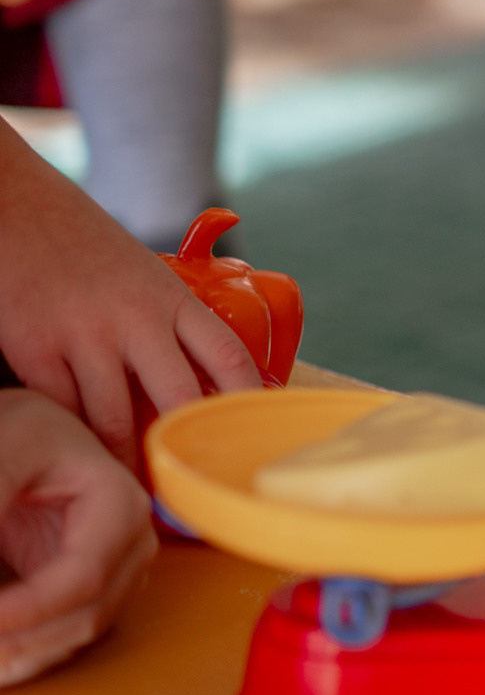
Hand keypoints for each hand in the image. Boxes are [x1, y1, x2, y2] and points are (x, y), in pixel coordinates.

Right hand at [0, 130, 259, 466]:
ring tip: (133, 486)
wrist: (20, 208)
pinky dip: (75, 436)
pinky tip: (83, 453)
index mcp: (172, 298)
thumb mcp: (142, 274)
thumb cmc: (84, 242)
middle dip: (185, 444)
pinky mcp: (36, 351)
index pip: (228, 356)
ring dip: (125, 457)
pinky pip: (63, 410)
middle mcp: (136, 320)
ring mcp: (85, 338)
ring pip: (114, 419)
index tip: (251, 430)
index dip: (247, 399)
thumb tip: (192, 370)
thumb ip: (166, 319)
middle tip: (190, 481)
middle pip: (178, 398)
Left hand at [0, 390, 156, 685]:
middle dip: (23, 642)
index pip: (85, 576)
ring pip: (76, 634)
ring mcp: (116, 568)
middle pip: (87, 615)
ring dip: (23, 655)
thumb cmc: (24, 431)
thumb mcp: (6, 450)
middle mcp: (131, 542)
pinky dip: (25, 651)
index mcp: (120, 503)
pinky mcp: (90, 587)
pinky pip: (64, 633)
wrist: (28, 432)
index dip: (30, 610)